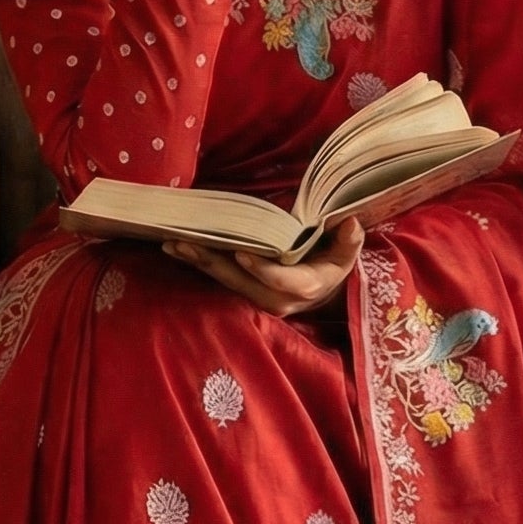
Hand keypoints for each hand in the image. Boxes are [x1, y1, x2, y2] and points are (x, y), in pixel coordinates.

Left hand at [162, 216, 363, 318]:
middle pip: (242, 282)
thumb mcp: (347, 254)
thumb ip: (349, 241)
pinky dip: (199, 263)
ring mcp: (259, 299)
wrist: (325, 290)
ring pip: (226, 281)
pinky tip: (177, 248)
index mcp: (307, 287)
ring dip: (199, 262)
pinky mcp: (245, 293)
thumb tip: (350, 223)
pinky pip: (220, 280)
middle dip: (214, 262)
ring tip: (172, 243)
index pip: (283, 282)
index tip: (242, 252)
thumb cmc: (335, 263)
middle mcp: (279, 300)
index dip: (262, 269)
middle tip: (186, 242)